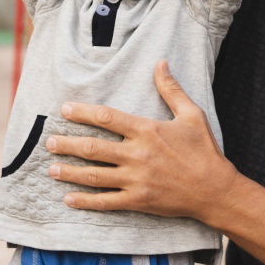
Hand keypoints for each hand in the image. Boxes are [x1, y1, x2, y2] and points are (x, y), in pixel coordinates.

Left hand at [45, 60, 240, 220]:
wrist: (215, 190)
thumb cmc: (204, 150)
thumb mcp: (191, 114)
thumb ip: (171, 89)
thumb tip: (160, 63)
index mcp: (147, 131)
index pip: (107, 117)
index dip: (83, 112)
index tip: (65, 109)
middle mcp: (137, 155)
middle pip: (93, 148)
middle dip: (67, 144)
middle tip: (49, 142)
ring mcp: (136, 180)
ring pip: (94, 175)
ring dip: (70, 171)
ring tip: (51, 168)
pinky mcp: (138, 200)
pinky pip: (106, 201)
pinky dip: (85, 201)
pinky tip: (69, 199)